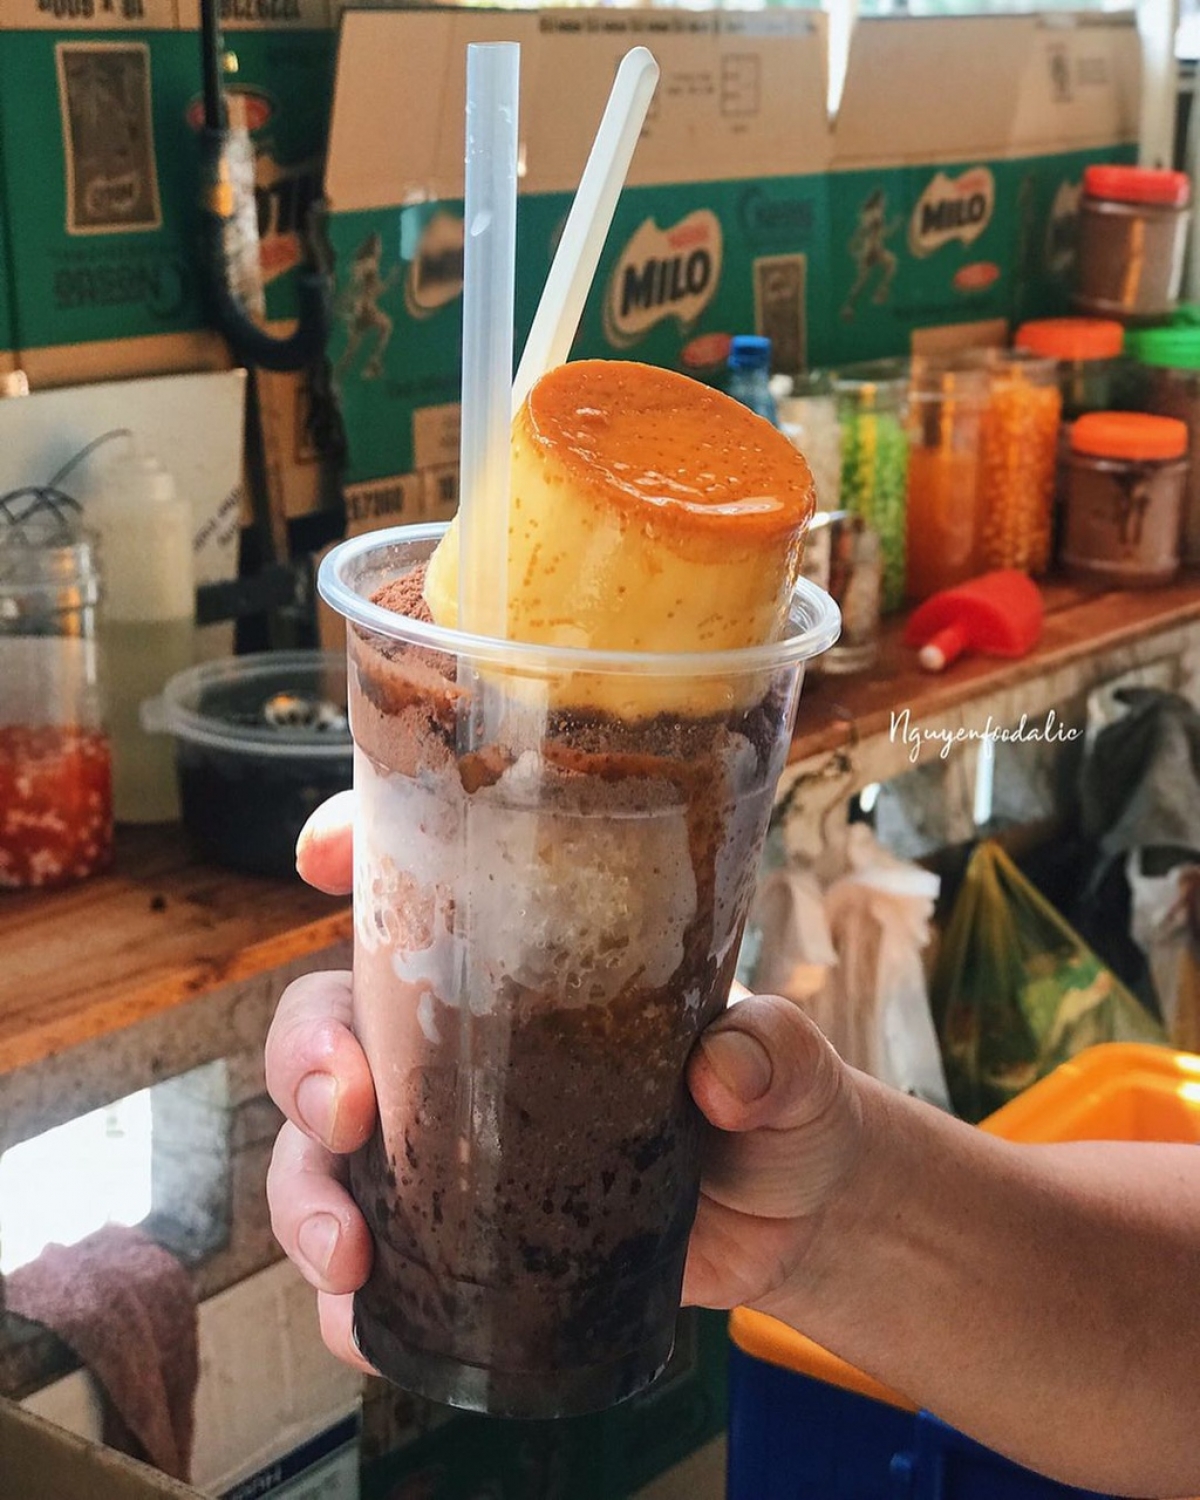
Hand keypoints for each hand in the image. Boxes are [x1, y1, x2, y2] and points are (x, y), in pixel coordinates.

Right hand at [266, 794, 867, 1369]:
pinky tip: (366, 1323)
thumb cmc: (777, 1101)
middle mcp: (462, 1041)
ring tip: (347, 1253)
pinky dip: (348, 1304)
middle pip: (330, 1020)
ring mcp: (448, 1145)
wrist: (790, 1221)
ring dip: (305, 1193)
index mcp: (522, 960)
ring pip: (319, 1149)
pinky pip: (375, 1268)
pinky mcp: (458, 1242)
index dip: (353, 848)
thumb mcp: (789, 1062)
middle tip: (343, 1110)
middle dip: (307, 1055)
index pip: (419, 881)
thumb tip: (725, 1070)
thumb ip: (771, 1050)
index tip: (322, 858)